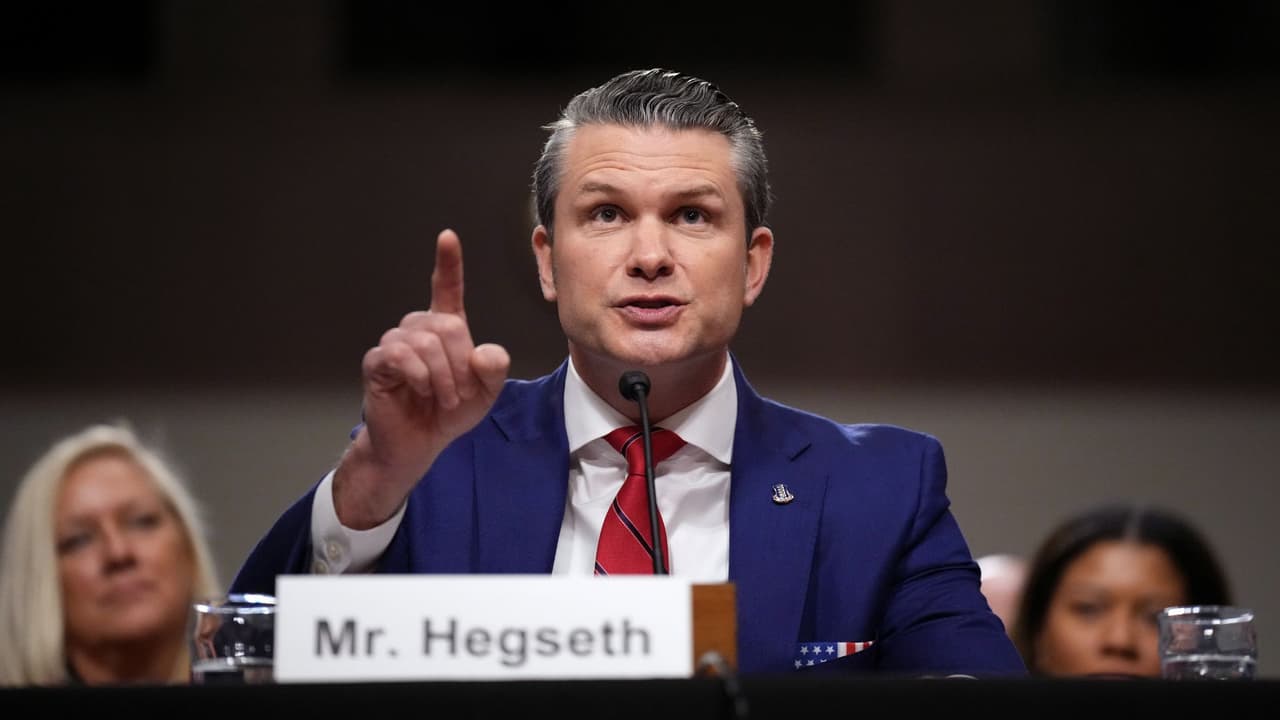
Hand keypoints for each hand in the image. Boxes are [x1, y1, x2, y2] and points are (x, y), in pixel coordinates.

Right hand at [334, 229, 509, 528]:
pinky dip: (419, 376)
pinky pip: (400, 355)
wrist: (418, 444)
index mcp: (445, 329)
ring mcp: (395, 343)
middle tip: (459, 394)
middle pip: (447, 325)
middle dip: (461, 364)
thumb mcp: (485, 393)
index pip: (445, 289)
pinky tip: (421, 390)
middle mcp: (418, 329)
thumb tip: (486, 352)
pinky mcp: (377, 362)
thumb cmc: (448, 413)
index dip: (447, 263)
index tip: (447, 237)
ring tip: (442, 399)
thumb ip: (494, 370)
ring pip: (425, 342)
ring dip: (442, 376)